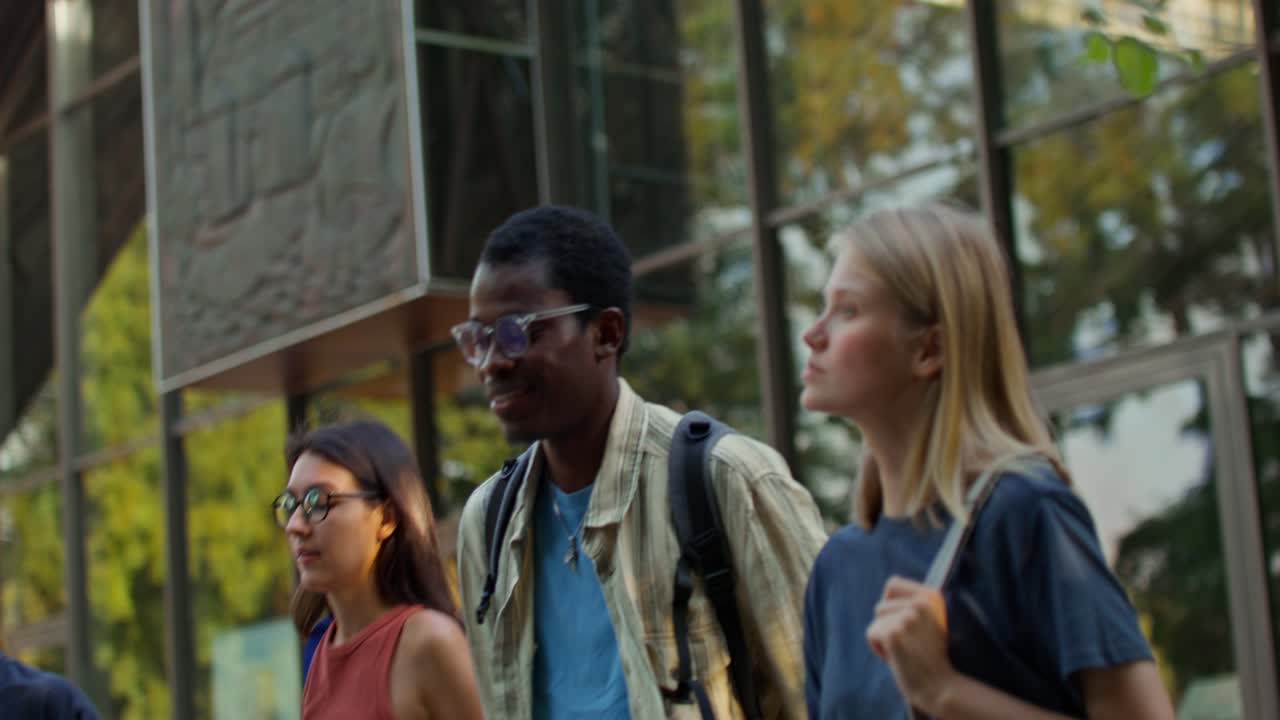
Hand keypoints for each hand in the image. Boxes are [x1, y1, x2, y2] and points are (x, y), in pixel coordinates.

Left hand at [866, 575, 955, 714]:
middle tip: (910, 643)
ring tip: (905, 650)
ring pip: (876, 620)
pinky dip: (879, 648)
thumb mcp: (930, 619)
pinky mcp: (894, 633)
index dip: (892, 605)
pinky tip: (897, 658)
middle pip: (881, 605)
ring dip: (884, 638)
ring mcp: (907, 617)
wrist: (939, 686)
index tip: (908, 624)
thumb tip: (891, 583)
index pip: (892, 584)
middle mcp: (921, 602)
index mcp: (932, 595)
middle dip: (888, 625)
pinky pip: (872, 633)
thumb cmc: (929, 654)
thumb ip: (913, 601)